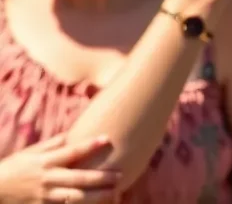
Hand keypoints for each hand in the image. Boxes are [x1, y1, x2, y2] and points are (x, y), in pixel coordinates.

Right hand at [0, 134, 119, 202]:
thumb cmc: (13, 169)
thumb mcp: (30, 153)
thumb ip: (52, 145)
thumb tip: (72, 133)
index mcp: (46, 162)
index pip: (72, 152)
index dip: (90, 145)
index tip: (107, 138)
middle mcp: (47, 180)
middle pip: (78, 178)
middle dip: (101, 177)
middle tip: (120, 174)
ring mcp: (44, 198)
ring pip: (74, 198)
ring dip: (96, 196)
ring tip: (114, 193)